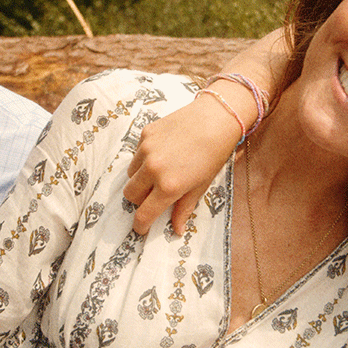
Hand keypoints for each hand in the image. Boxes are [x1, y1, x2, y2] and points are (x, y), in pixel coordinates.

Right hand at [123, 91, 242, 235]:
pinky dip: (144, 158)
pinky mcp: (146, 133)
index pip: (144, 214)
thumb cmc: (214, 154)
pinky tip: (163, 153)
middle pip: (130, 194)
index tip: (141, 228)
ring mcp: (146, 149)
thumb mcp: (202, 185)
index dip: (140, 225)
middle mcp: (153, 168)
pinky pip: (136, 153)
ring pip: (130, 174)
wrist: (217, 118)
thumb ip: (184, 208)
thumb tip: (177, 230)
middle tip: (153, 196)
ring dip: (140, 178)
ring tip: (160, 172)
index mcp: (169, 186)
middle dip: (139, 199)